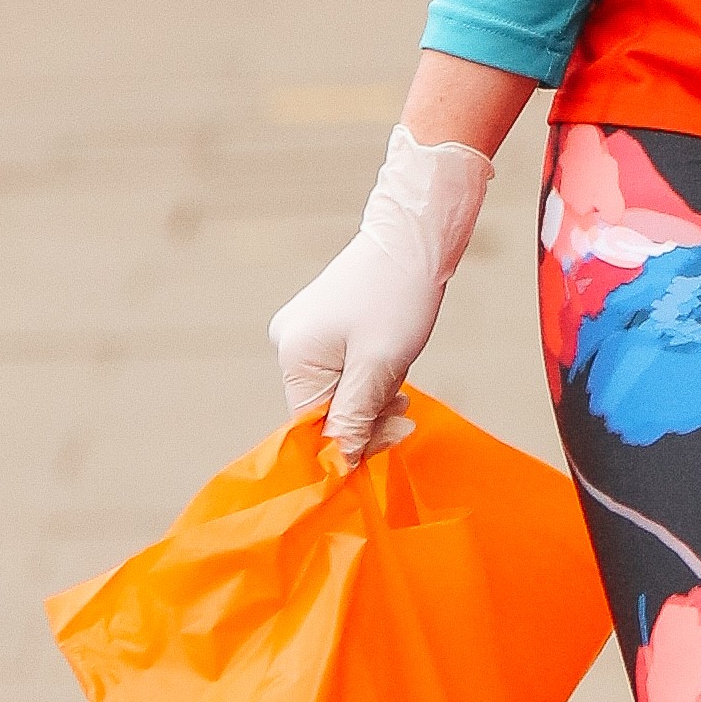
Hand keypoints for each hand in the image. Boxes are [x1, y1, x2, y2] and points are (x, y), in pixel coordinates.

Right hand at [270, 127, 492, 466]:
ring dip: (371, 399)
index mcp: (294, 356)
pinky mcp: (320, 326)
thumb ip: (354, 417)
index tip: (392, 438)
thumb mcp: (380, 367)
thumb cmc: (399, 297)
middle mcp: (287, 345)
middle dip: (365, 418)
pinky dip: (367, 378)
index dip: (349, 443)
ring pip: (336, 392)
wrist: (413, 238)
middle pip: (322, 410)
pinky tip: (391, 369)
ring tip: (403, 386)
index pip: (310, 426)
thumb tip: (338, 464)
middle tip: (406, 412)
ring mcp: (302, 334)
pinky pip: (340, 371)